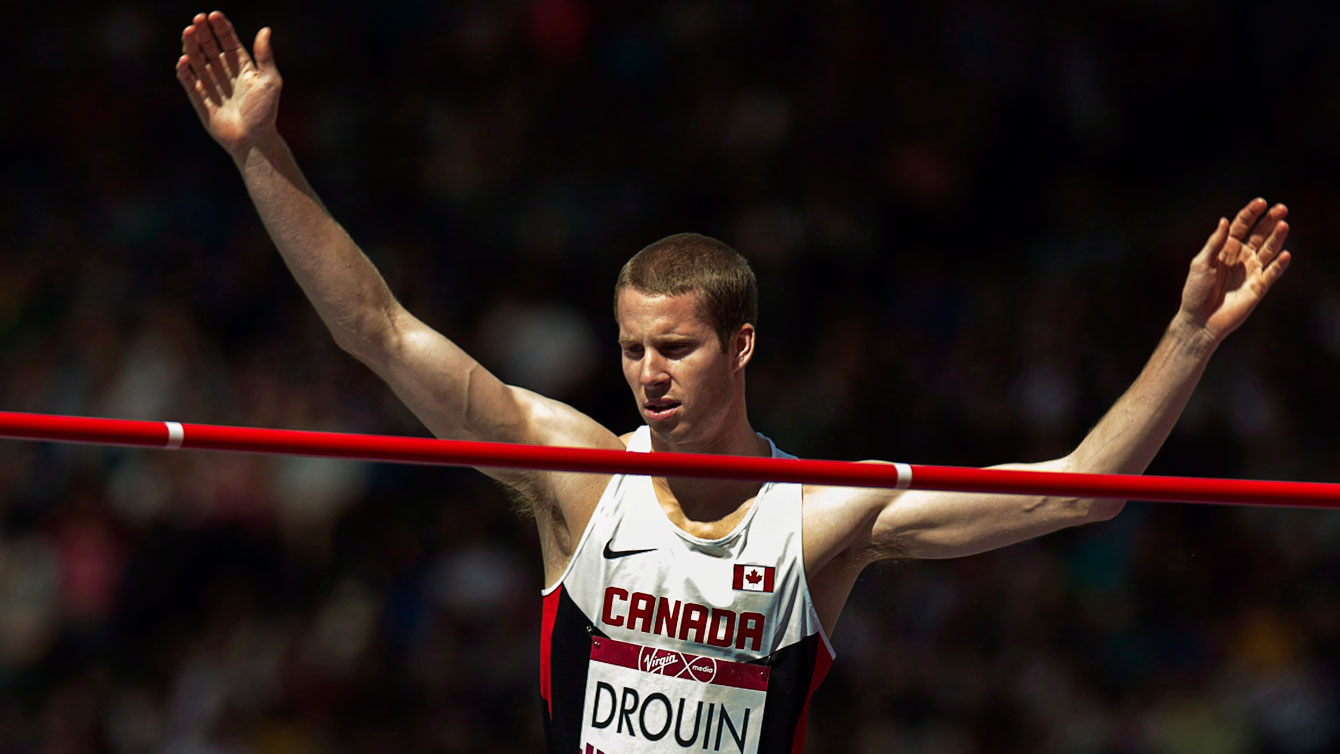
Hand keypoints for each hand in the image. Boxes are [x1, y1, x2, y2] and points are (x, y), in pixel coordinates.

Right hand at [175, 11, 281, 156]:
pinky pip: (189, 81)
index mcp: (242, 66)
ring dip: (191, 45)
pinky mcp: (199, 98)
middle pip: (209, 47)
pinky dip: (185, 70)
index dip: (220, 27)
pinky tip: (185, 59)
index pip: (228, 41)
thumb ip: (265, 56)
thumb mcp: (270, 81)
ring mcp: (211, 84)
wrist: (253, 140)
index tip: (213, 15)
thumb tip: (266, 29)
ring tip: (189, 32)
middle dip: (203, 33)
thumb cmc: (265, 112)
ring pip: (197, 60)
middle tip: (197, 20)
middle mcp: (225, 73)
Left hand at [1179, 198, 1290, 342]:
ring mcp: (1251, 271)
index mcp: (1225, 248)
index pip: (1241, 225)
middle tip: (1281, 208)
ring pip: (1269, 250)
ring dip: (1277, 238)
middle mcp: (1241, 257)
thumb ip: (1215, 243)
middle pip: (1259, 234)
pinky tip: (1284, 254)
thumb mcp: (1201, 263)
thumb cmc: (1195, 291)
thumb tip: (1224, 220)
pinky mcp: (1259, 286)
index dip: (1251, 213)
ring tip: (1284, 225)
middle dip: (1269, 221)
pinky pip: (1272, 273)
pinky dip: (1279, 264)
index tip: (1261, 202)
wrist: (1200, 320)